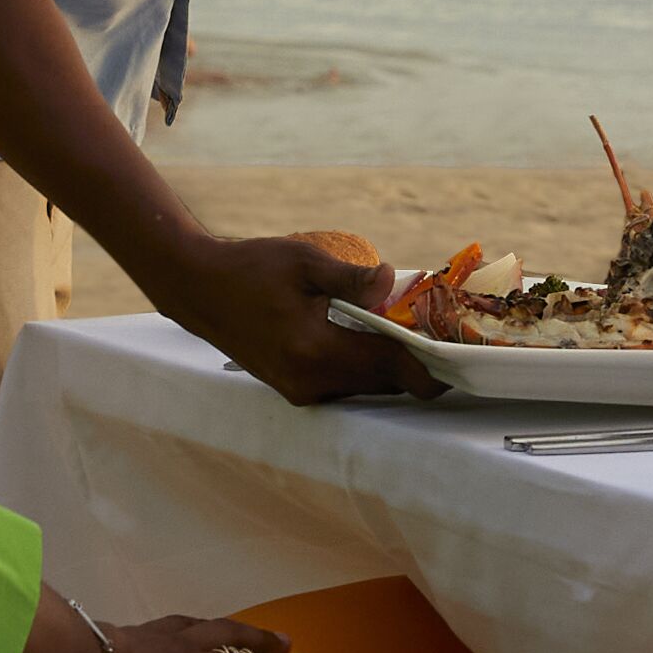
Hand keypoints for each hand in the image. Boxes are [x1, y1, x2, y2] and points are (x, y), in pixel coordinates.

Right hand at [159, 225, 416, 404]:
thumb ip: (353, 279)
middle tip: (430, 329)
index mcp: (316, 350)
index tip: (454, 352)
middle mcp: (310, 381)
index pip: (391, 368)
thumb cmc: (249, 268)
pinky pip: (343, 384)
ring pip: (365, 387)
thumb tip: (393, 281)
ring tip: (398, 328)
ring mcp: (299, 390)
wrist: (198, 288)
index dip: (430, 365)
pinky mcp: (292, 389)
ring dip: (385, 363)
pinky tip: (362, 335)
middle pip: (384, 384)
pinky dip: (360, 364)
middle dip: (411, 361)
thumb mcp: (304, 262)